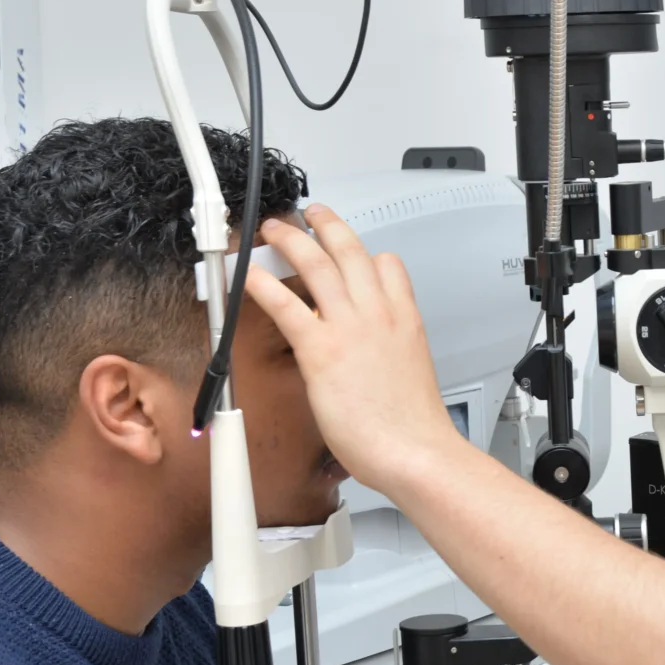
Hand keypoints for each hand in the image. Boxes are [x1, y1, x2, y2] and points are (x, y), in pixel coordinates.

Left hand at [244, 206, 462, 496]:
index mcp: (405, 321)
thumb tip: (372, 364)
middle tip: (311, 214)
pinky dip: (263, 284)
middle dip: (327, 225)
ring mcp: (350, 328)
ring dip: (292, 240)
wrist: (415, 450)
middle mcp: (379, 314)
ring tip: (274, 230)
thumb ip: (389, 356)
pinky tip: (248, 275)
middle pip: (351, 251)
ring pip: (317, 264)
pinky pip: (286, 305)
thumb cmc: (414, 427)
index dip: (368, 252)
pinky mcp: (321, 350)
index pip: (390, 266)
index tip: (353, 248)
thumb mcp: (411, 375)